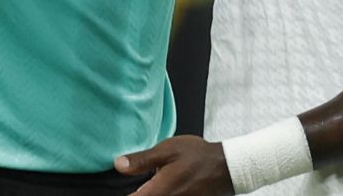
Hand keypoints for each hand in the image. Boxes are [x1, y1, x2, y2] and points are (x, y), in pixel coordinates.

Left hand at [115, 136, 233, 195]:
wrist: (226, 168)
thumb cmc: (198, 156)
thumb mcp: (168, 150)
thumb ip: (141, 160)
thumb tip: (118, 165)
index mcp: (157, 192)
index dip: (122, 194)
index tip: (116, 189)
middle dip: (137, 192)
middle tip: (137, 183)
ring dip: (148, 192)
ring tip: (148, 183)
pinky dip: (161, 193)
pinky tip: (160, 185)